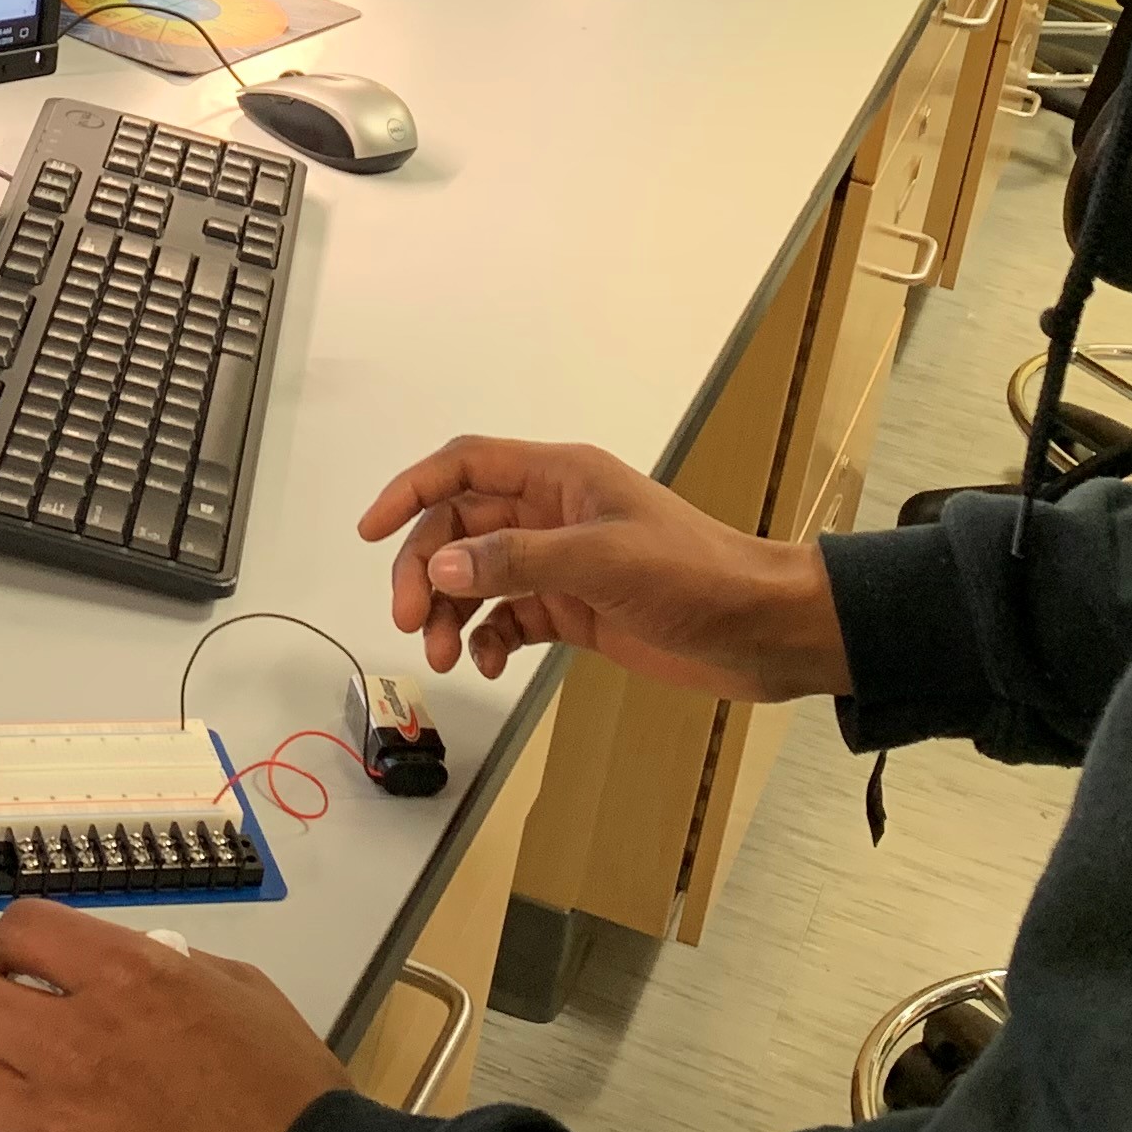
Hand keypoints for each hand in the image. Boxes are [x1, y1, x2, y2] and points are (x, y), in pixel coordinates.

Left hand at [0, 897, 347, 1131]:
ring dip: (10, 1084)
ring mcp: (54, 1129)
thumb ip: (168, 970)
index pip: (21, 929)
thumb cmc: (294, 1105)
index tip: (35, 967)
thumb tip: (121, 972)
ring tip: (61, 1103)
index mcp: (129, 979)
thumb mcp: (244, 994)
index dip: (23, 946)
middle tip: (21, 1023)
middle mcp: (75, 1045)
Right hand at [360, 434, 851, 698]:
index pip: (466, 466)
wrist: (761, 631)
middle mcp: (554, 513)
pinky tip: (486, 665)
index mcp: (561, 477)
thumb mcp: (602, 560)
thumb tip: (438, 568)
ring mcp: (563, 564)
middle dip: (426, 571)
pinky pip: (509, 618)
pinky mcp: (576, 610)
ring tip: (443, 656)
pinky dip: (488, 639)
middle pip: (461, 529)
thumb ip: (516, 560)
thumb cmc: (695, 577)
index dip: (412, 490)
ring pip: (478, 578)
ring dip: (450, 613)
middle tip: (409, 622)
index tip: (370, 530)